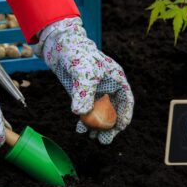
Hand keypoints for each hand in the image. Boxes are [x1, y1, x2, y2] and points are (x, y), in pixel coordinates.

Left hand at [35, 17, 133, 143]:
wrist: (60, 46)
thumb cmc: (77, 54)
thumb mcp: (83, 72)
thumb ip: (84, 93)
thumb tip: (80, 114)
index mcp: (116, 79)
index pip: (126, 100)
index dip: (124, 115)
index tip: (119, 128)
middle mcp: (108, 87)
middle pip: (113, 111)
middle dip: (109, 127)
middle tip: (104, 140)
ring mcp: (95, 92)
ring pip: (99, 114)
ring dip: (96, 127)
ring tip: (91, 137)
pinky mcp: (83, 95)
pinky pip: (87, 111)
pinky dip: (84, 121)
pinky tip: (79, 129)